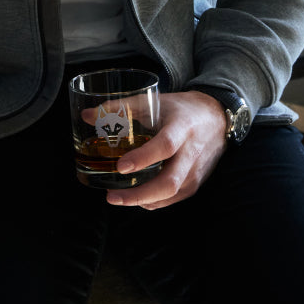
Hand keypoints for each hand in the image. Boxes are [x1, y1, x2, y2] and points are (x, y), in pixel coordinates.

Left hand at [105, 91, 227, 209]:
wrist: (216, 118)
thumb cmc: (181, 108)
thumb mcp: (154, 101)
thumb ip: (121, 108)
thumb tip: (87, 115)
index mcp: (182, 127)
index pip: (164, 146)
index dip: (143, 158)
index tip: (120, 167)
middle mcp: (191, 152)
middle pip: (169, 182)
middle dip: (138, 194)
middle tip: (111, 196)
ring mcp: (196, 171)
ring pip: (170, 195)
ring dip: (142, 201)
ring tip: (117, 198)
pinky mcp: (196, 183)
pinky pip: (173, 199)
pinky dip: (153, 202)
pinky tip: (136, 198)